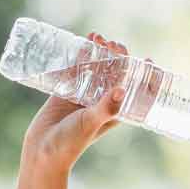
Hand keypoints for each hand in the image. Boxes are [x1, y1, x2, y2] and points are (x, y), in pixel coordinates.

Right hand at [21, 32, 151, 170]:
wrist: (41, 151)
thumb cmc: (70, 143)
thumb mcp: (90, 123)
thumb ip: (105, 108)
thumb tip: (121, 89)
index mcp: (114, 111)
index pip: (135, 90)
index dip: (144, 76)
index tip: (148, 59)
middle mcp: (101, 101)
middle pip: (116, 73)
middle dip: (118, 56)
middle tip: (113, 44)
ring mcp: (84, 95)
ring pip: (96, 68)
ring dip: (98, 52)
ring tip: (97, 37)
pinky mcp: (66, 91)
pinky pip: (76, 69)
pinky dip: (80, 55)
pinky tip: (82, 42)